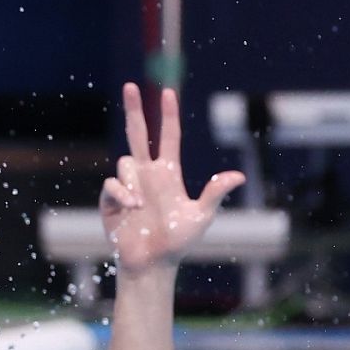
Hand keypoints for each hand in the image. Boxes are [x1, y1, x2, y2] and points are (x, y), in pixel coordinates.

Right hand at [99, 83, 244, 275]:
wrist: (151, 264)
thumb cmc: (178, 243)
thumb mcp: (201, 217)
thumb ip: (215, 193)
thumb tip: (238, 176)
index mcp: (168, 174)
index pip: (168, 137)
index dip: (168, 115)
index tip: (168, 92)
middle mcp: (147, 175)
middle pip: (138, 133)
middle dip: (134, 109)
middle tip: (130, 85)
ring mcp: (128, 186)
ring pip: (125, 162)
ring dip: (134, 181)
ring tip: (141, 205)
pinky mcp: (111, 200)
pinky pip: (112, 185)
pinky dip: (122, 193)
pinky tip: (132, 208)